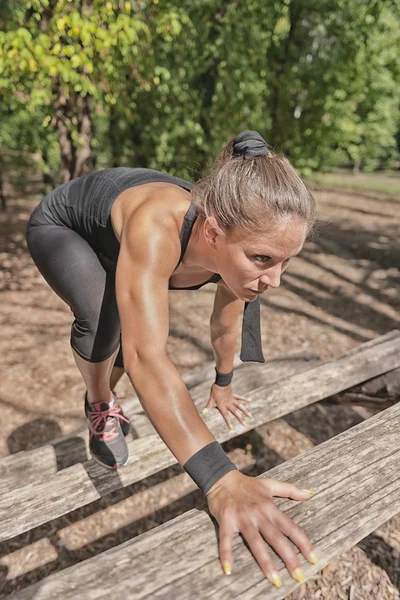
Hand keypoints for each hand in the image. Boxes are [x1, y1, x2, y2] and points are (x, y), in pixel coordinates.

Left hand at [201, 383, 252, 429]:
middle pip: (235, 412)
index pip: (226, 416)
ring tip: (250, 416)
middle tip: (245, 424)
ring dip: (245, 411)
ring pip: (240, 406)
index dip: (229, 422)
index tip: (232, 428)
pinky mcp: (234, 395)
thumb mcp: (211, 399)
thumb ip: (208, 406)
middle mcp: (228, 404)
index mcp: (222, 406)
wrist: (221, 382)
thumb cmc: (215, 390)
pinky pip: (240, 397)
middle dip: (240, 419)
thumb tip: (202, 412)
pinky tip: (250, 400)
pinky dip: (245, 399)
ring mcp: (232, 399)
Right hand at [206, 470, 317, 586]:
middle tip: (299, 576)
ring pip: (255, 542)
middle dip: (288, 557)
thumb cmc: (247, 484)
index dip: (303, 543)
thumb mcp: (270, 484)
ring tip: (275, 579)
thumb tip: (310, 493)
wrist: (221, 478)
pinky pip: (226, 540)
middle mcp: (258, 514)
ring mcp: (242, 518)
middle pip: (276, 538)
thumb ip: (290, 489)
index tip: (313, 559)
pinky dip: (226, 553)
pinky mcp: (226, 521)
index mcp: (269, 507)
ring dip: (265, 562)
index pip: (290, 527)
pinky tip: (228, 569)